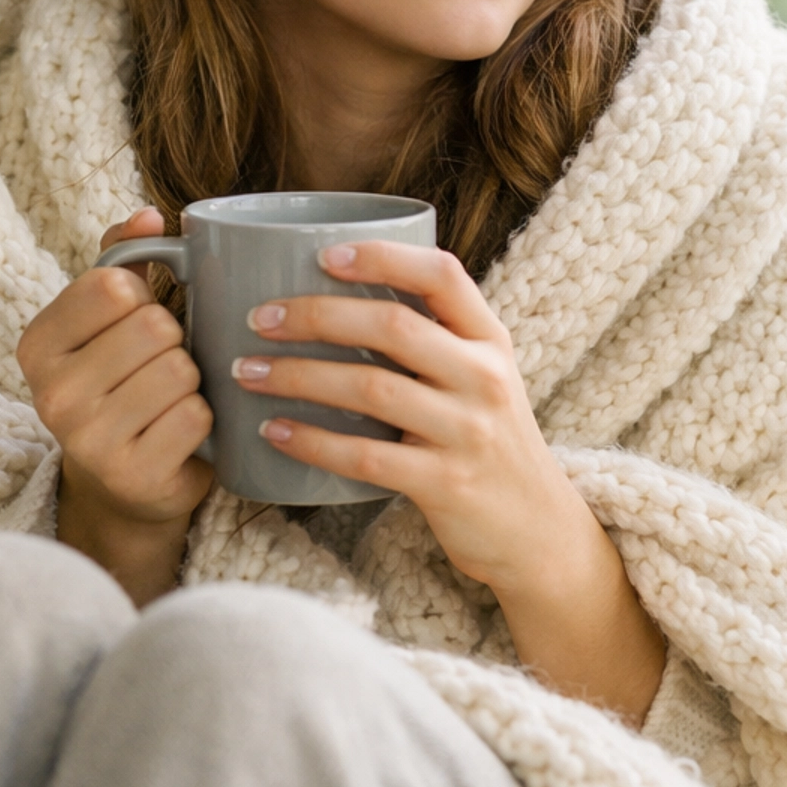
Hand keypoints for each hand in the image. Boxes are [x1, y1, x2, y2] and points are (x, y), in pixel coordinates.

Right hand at [17, 207, 212, 604]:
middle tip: (157, 371)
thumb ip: (121, 260)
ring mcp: (86, 440)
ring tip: (167, 402)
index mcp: (37, 344)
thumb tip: (150, 215)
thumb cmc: (122, 385)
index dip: (143, 300)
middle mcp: (49, 394)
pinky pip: (195, 415)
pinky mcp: (131, 475)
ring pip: (179, 370)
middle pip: (153, 327)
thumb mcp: (108, 321)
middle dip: (173, 344)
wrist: (125, 486)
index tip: (132, 328)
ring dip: (192, 383)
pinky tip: (180, 434)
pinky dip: (204, 420)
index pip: (115, 285)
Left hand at [232, 242, 665, 723]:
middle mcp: (485, 377)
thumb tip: (338, 300)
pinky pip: (365, 455)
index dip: (382, 258)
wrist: (538, 532)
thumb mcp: (483, 381)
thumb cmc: (491, 446)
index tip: (324, 255)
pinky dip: (312, 440)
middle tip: (260, 318)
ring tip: (248, 372)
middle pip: (392, 326)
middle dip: (315, 316)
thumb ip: (435, 342)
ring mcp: (467, 431)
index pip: (441, 275)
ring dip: (298, 376)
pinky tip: (274, 431)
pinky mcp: (446, 483)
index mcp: (490, 341)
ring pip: (370, 387)